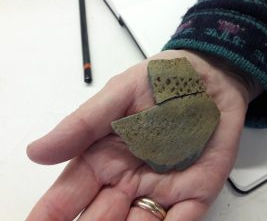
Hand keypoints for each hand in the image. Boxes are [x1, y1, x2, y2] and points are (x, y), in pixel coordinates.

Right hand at [26, 50, 259, 220]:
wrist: (210, 79)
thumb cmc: (162, 81)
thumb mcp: (120, 94)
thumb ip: (84, 124)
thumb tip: (37, 152)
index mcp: (105, 157)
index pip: (71, 193)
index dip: (52, 213)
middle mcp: (129, 179)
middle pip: (102, 216)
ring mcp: (162, 188)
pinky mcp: (195, 191)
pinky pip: (180, 220)